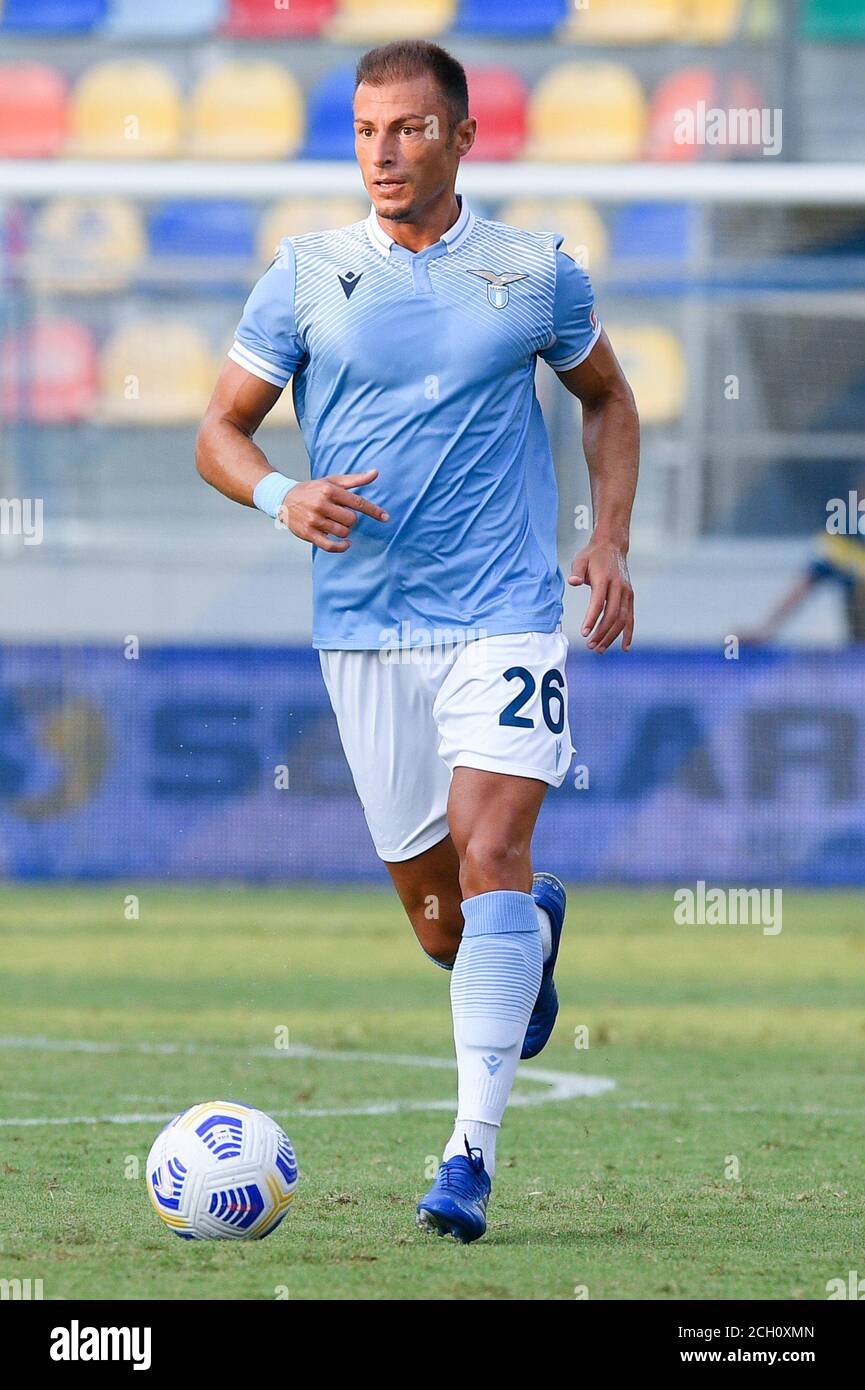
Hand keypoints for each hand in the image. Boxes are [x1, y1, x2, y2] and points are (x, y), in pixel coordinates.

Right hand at [278, 469, 388, 552]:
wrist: (283, 498)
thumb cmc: (312, 490)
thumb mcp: (332, 481)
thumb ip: (355, 480)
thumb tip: (376, 473)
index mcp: (329, 490)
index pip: (357, 502)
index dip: (374, 511)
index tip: (386, 517)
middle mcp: (322, 504)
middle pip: (352, 520)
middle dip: (351, 520)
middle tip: (341, 516)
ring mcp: (314, 520)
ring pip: (343, 532)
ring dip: (344, 531)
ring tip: (335, 524)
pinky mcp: (308, 533)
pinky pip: (330, 546)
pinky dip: (341, 547)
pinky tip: (346, 544)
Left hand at [568, 537, 633, 651]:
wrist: (612, 546)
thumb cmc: (593, 555)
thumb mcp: (580, 559)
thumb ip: (576, 571)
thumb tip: (573, 582)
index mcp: (605, 579)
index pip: (598, 603)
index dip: (592, 619)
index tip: (584, 633)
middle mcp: (619, 587)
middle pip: (612, 615)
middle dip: (602, 633)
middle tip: (590, 645)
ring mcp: (627, 593)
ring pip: (622, 619)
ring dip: (612, 636)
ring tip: (599, 649)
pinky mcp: (630, 596)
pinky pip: (631, 618)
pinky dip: (628, 633)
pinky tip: (624, 647)